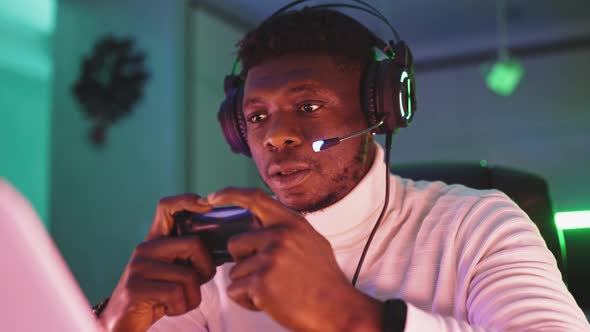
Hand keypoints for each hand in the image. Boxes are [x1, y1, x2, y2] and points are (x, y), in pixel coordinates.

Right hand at [99, 194, 216, 331]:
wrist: (123, 322)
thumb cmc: (157, 295)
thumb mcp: (173, 270)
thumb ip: (189, 256)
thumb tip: (220, 246)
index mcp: (155, 240)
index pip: (166, 207)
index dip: (187, 200)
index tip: (207, 204)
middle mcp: (145, 248)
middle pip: (194, 244)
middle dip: (206, 269)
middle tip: (198, 283)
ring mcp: (138, 267)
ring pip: (189, 276)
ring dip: (192, 296)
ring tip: (178, 301)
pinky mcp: (135, 288)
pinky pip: (177, 295)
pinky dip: (181, 307)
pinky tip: (168, 309)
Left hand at [208, 188, 381, 331]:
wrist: (338, 309)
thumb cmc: (325, 280)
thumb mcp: (313, 242)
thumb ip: (287, 231)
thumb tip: (262, 223)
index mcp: (292, 224)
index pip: (255, 199)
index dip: (230, 194)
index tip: (211, 198)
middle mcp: (280, 236)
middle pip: (235, 244)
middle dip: (244, 262)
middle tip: (269, 276)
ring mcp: (270, 258)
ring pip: (235, 271)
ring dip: (249, 286)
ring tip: (276, 292)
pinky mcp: (261, 282)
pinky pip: (236, 291)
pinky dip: (248, 301)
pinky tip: (271, 303)